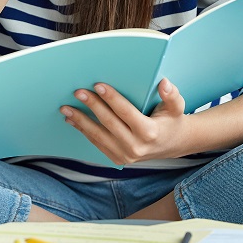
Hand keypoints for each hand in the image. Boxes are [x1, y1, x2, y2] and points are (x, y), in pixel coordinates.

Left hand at [60, 78, 186, 164]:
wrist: (172, 145)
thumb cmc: (171, 121)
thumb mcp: (177, 107)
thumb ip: (171, 95)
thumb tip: (164, 83)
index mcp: (149, 132)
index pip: (126, 112)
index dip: (111, 98)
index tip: (98, 85)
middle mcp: (136, 147)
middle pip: (108, 123)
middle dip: (92, 106)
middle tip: (78, 92)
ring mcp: (125, 155)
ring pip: (98, 135)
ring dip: (80, 121)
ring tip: (66, 108)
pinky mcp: (117, 158)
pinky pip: (97, 143)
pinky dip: (83, 131)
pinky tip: (73, 120)